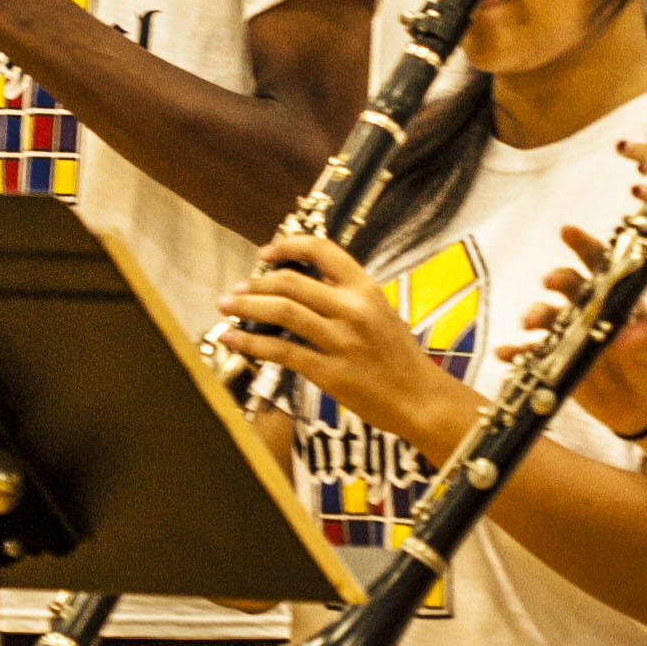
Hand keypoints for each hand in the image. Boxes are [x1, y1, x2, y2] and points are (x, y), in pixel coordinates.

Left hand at [217, 232, 480, 454]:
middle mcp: (353, 309)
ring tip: (225, 308)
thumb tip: (300, 286)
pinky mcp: (330, 372)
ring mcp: (341, 341)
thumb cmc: (399, 358)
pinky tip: (232, 340)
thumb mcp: (380, 313)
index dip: (287, 246)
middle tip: (235, 290)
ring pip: (282, 312)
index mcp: (366, 289)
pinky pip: (282, 352)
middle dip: (255, 284)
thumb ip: (346, 297)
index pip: (322, 251)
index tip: (264, 254)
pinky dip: (251, 344)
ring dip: (246, 307)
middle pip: (291, 282)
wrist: (421, 399)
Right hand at [529, 222, 646, 436]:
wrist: (642, 406)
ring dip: (534, 314)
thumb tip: (636, 332)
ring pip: (546, 316)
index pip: (600, 264)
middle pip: (568, 285)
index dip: (583, 245)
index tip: (567, 231)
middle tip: (550, 281)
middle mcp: (588, 309)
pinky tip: (504, 353)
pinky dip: (516, 352)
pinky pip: (530, 353)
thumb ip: (646, 342)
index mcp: (615, 298)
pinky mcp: (554, 359)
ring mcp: (569, 333)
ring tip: (528, 323)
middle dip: (557, 279)